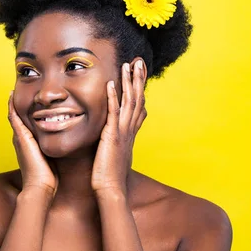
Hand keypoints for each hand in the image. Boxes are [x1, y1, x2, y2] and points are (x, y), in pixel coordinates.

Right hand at [8, 91, 57, 197]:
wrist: (40, 186)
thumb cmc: (48, 177)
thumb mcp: (52, 158)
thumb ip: (55, 149)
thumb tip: (66, 143)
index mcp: (28, 144)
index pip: (26, 124)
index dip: (27, 112)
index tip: (31, 102)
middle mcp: (21, 139)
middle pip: (17, 117)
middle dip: (18, 105)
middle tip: (18, 90)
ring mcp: (19, 137)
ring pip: (14, 115)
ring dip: (13, 102)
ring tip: (13, 89)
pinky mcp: (20, 137)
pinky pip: (13, 117)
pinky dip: (11, 106)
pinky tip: (11, 95)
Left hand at [91, 60, 146, 194]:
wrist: (111, 190)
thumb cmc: (109, 175)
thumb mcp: (116, 153)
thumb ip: (115, 141)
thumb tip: (114, 136)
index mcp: (129, 133)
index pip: (138, 106)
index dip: (140, 88)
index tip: (140, 73)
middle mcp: (129, 130)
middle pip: (138, 99)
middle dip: (139, 79)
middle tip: (139, 61)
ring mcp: (122, 132)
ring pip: (129, 102)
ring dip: (129, 82)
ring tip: (128, 65)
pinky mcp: (112, 136)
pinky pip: (113, 113)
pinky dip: (113, 98)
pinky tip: (111, 84)